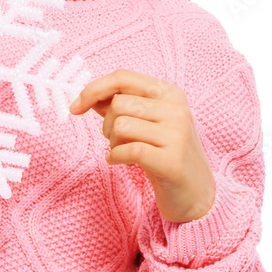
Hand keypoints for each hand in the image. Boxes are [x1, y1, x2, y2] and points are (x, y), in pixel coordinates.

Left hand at [69, 69, 215, 223]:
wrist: (195, 194)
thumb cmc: (164, 153)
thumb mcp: (147, 122)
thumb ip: (121, 105)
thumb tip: (88, 97)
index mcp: (170, 93)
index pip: (123, 77)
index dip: (94, 89)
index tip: (76, 107)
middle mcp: (177, 109)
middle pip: (118, 104)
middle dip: (107, 125)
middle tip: (117, 141)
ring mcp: (177, 134)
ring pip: (120, 126)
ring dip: (113, 143)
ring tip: (124, 153)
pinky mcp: (172, 161)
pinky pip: (127, 150)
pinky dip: (116, 157)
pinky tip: (122, 163)